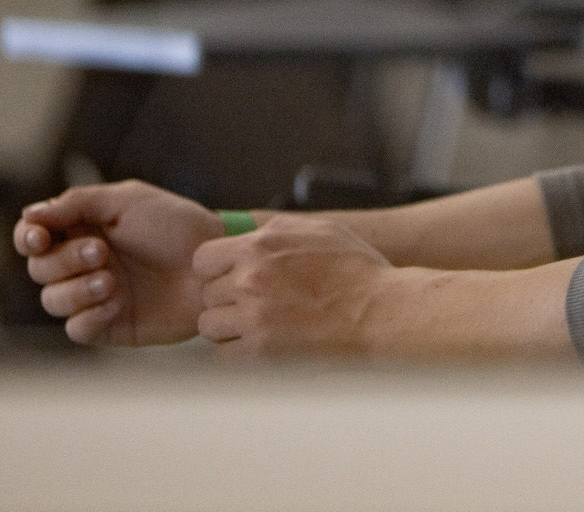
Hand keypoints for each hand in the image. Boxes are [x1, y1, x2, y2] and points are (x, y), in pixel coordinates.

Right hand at [13, 181, 221, 346]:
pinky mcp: (109, 325)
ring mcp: (93, 296)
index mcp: (82, 229)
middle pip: (39, 269)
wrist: (213, 264)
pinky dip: (88, 316)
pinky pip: (77, 329)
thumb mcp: (128, 201)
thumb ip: (78, 204)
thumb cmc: (177, 226)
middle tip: (101, 252)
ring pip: (53, 301)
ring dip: (75, 289)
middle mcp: (82, 264)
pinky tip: (116, 302)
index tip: (39, 237)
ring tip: (111, 280)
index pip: (34, 236)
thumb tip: (30, 213)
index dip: (27, 237)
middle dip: (63, 260)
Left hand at [191, 214, 400, 357]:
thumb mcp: (318, 230)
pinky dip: (240, 352)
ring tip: (257, 326)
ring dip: (228, 327)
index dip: (215, 270)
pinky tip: (265, 344)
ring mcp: (253, 315)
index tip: (230, 278)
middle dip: (225, 299)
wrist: (381, 312)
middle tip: (253, 304)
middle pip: (206, 293)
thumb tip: (247, 231)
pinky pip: (225, 354)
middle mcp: (250, 279)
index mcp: (261, 245)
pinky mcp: (261, 350)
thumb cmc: (358, 271)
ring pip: (210, 325)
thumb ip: (276, 229)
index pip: (203, 259)